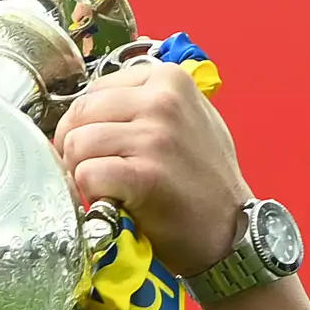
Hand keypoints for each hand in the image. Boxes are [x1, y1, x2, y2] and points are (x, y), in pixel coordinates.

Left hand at [55, 61, 252, 281]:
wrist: (232, 230)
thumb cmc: (206, 179)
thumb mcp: (188, 118)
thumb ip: (144, 102)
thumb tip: (90, 108)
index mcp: (169, 80)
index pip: (95, 90)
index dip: (86, 122)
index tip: (98, 147)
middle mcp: (162, 101)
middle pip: (80, 113)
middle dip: (76, 146)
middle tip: (96, 171)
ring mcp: (154, 138)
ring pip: (77, 143)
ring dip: (81, 171)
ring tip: (106, 187)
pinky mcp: (144, 176)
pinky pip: (87, 174)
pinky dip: (89, 192)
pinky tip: (110, 200)